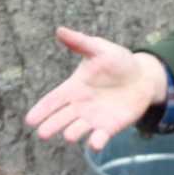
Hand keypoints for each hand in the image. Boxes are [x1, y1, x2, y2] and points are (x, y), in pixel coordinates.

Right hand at [23, 27, 167, 151]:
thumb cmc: (118, 61)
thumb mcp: (99, 49)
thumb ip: (80, 43)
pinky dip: (97, 142)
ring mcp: (93, 119)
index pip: (52, 100)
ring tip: (68, 136)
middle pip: (61, 118)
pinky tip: (95, 144)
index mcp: (73, 88)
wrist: (143, 77)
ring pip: (78, 129)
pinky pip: (100, 138)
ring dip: (73, 133)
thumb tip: (60, 30)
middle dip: (52, 125)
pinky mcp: (109, 128)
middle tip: (43, 133)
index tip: (30, 120)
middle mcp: (79, 106)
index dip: (41, 110)